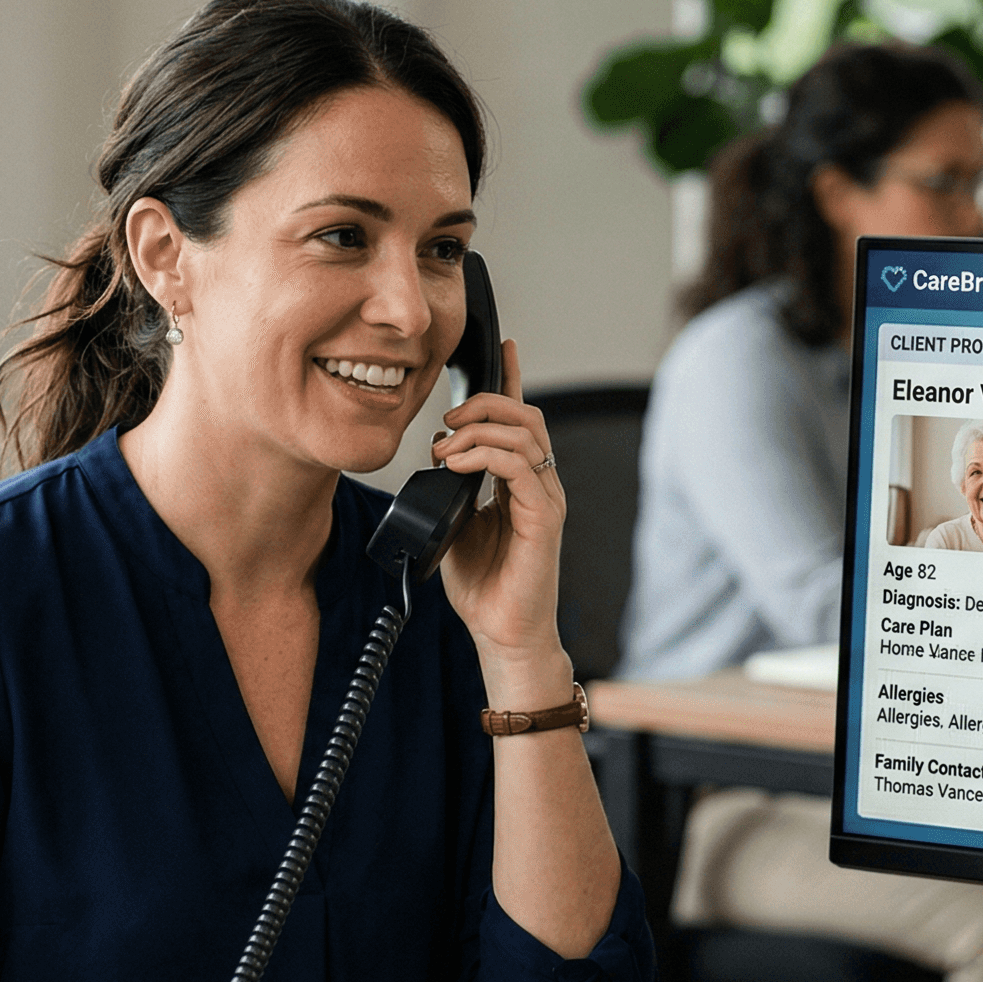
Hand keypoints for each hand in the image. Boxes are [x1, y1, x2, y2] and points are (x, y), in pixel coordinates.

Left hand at [432, 338, 567, 670]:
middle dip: (484, 403)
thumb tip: (436, 457)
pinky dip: (486, 456)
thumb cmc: (484, 587)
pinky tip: (458, 465)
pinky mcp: (544, 518)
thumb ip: (452, 489)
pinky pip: (522, 467)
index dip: (513, 379)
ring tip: (446, 448)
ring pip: (525, 434)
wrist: (503, 635)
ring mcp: (545, 499)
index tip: (503, 346)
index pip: (520, 420)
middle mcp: (540, 484)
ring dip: (478, 430)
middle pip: (526, 416)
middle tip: (447, 420)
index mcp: (521, 483)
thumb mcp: (456, 526)